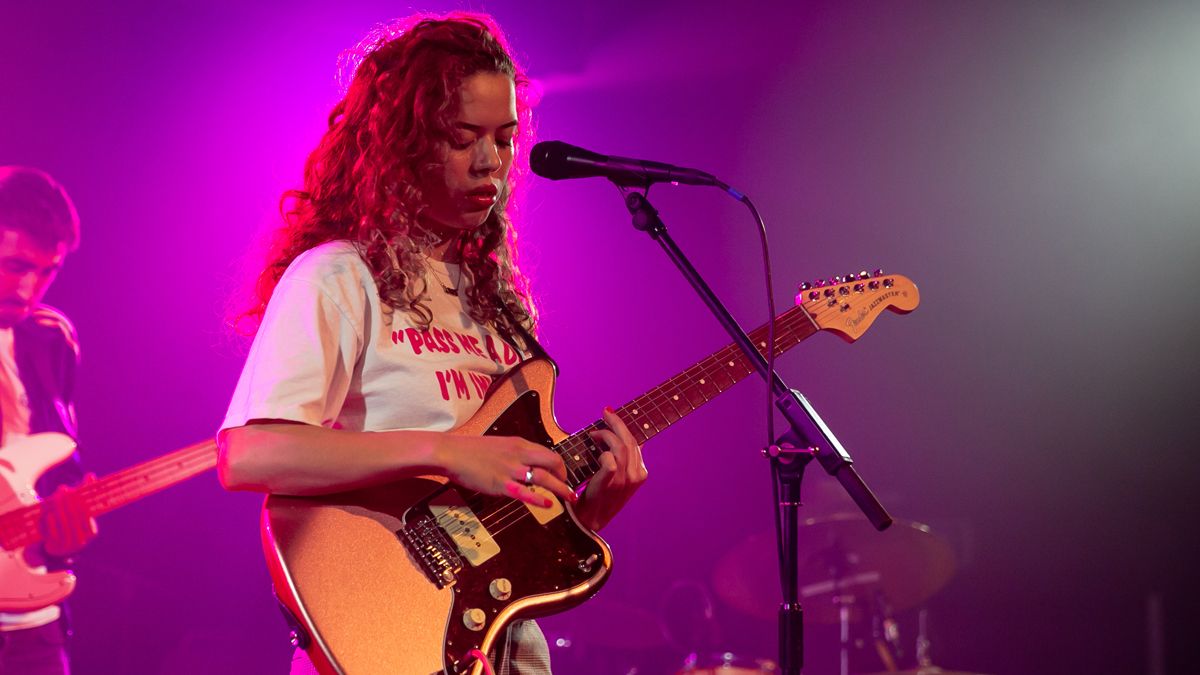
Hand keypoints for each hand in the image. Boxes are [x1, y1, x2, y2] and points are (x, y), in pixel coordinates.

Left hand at [40, 474, 98, 557]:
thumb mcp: (80, 512)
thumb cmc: (73, 523)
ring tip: (55, 497)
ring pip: (62, 523)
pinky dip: (50, 521)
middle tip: (62, 490)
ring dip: (58, 508)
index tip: (72, 490)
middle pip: (73, 517)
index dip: (78, 501)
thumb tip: (90, 475)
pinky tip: (49, 512)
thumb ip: (86, 494)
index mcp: (91, 532)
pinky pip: (52, 532)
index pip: (85, 514)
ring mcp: (67, 544)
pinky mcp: (54, 546)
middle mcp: (80, 540)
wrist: (59, 547)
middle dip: (67, 502)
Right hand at [436, 434, 577, 507]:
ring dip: (559, 488)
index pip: (547, 452)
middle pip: (552, 461)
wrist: (451, 453)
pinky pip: (525, 493)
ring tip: (569, 497)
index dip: (559, 465)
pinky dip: (539, 499)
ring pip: (543, 477)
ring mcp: (511, 469)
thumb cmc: (470, 451)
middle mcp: (519, 454)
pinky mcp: (501, 484)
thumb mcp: (499, 446)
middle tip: (568, 487)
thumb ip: (514, 454)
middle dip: (564, 475)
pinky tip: (549, 504)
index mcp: (519, 444)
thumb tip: (525, 466)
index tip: (562, 475)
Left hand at [576, 407, 646, 530]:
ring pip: (620, 447)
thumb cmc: (601, 497)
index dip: (623, 425)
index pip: (635, 442)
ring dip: (605, 435)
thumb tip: (628, 439)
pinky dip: (602, 452)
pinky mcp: (612, 483)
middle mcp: (637, 475)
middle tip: (604, 413)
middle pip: (629, 440)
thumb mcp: (619, 478)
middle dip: (616, 423)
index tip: (611, 414)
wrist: (591, 521)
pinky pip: (610, 460)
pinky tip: (595, 452)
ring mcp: (625, 480)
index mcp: (641, 473)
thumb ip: (625, 460)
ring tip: (594, 434)